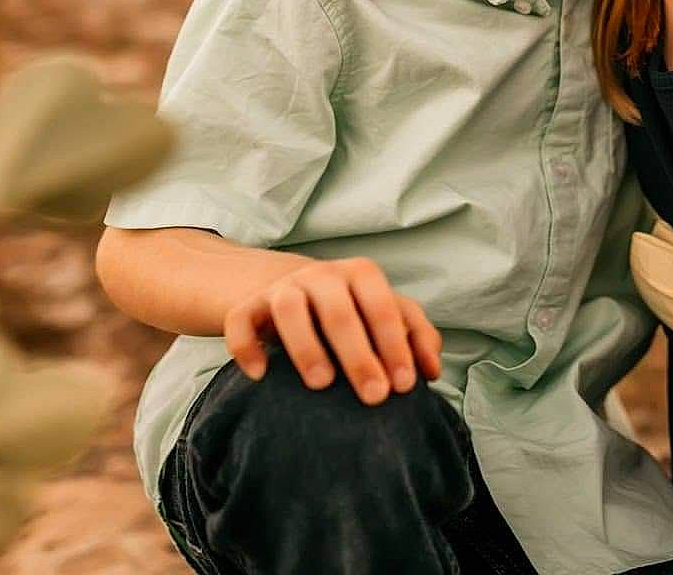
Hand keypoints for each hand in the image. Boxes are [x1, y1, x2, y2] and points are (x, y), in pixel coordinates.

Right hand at [223, 257, 443, 402]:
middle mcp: (321, 275)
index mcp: (361, 274)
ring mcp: (282, 288)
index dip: (395, 345)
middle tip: (373, 397)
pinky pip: (240, 321)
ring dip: (306, 347)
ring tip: (321, 384)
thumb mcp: (385, 312)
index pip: (383, 306)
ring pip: (290, 309)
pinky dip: (246, 347)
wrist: (294, 288)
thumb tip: (432, 370)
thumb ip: (415, 334)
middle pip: (339, 312)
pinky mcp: (248, 306)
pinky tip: (260, 375)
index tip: (403, 386)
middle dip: (359, 356)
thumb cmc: (352, 309)